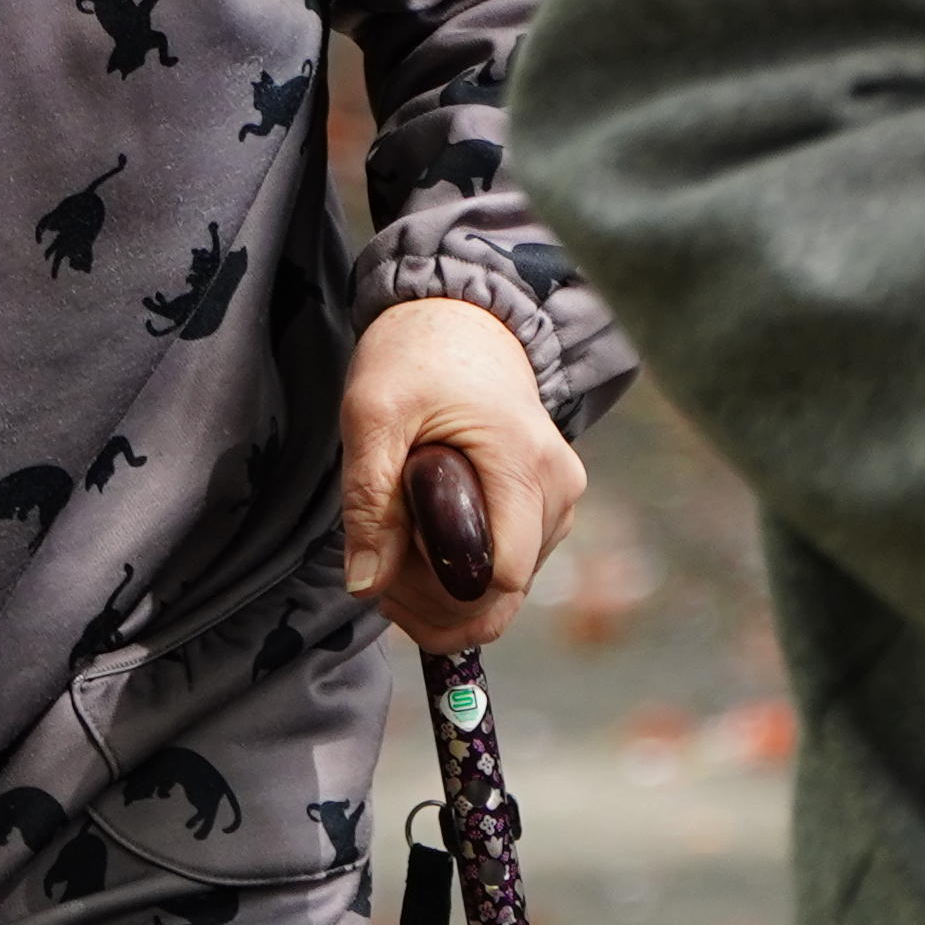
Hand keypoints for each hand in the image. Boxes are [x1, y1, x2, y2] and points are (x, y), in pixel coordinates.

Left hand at [337, 296, 586, 653]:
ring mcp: (559, 503)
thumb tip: (366, 584)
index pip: (500, 578)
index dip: (439, 592)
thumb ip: (368, 499)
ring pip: (504, 593)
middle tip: (377, 563)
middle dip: (433, 603)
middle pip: (502, 595)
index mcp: (524, 465)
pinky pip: (507, 570)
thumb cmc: (415, 357)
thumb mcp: (373, 414)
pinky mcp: (548, 509)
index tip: (388, 564)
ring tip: (394, 541)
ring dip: (442, 592)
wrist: (458, 321)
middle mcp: (558, 492)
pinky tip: (419, 542)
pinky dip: (460, 577)